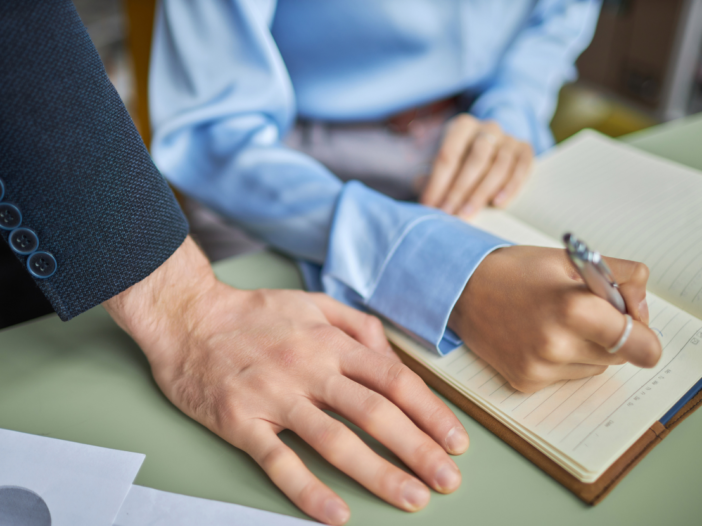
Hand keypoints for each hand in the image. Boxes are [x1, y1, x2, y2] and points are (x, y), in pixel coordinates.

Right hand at [104, 238, 468, 524]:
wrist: (188, 317)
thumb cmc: (254, 314)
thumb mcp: (313, 303)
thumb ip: (357, 326)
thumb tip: (392, 356)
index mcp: (330, 341)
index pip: (393, 379)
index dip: (430, 412)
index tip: (454, 440)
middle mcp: (309, 367)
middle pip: (374, 413)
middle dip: (418, 449)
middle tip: (448, 480)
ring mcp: (275, 396)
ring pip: (334, 440)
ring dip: (377, 473)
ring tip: (410, 498)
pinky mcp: (241, 422)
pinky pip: (279, 461)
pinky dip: (308, 490)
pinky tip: (336, 514)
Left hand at [420, 114, 532, 218]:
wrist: (487, 150)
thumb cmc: (456, 162)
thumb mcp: (438, 164)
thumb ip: (429, 179)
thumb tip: (427, 202)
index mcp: (461, 126)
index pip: (448, 155)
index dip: (438, 183)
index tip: (429, 206)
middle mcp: (488, 127)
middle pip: (476, 159)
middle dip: (460, 190)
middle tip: (449, 214)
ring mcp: (509, 138)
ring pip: (499, 166)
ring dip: (481, 194)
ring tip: (467, 215)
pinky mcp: (525, 150)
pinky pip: (521, 169)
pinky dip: (510, 187)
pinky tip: (498, 204)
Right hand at [449, 246, 661, 392]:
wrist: (460, 290)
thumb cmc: (513, 270)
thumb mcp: (571, 259)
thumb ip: (621, 275)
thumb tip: (640, 304)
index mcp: (574, 309)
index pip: (642, 345)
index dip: (646, 335)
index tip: (637, 326)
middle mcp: (557, 345)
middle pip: (621, 355)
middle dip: (614, 335)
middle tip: (586, 311)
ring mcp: (540, 368)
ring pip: (595, 367)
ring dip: (588, 347)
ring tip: (555, 321)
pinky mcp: (525, 381)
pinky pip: (566, 375)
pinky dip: (562, 358)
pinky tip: (537, 335)